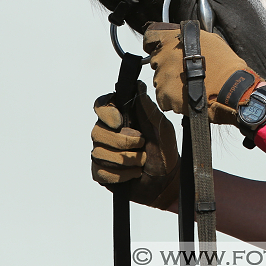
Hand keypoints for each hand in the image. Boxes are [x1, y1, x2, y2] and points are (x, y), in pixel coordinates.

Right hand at [91, 81, 179, 209]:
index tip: (119, 122)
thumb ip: (148, 107)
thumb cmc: (165, 149)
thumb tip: (139, 85)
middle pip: (98, 132)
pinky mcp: (101, 173)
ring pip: (99, 153)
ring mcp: (102, 153)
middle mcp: (107, 133)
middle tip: (141, 144)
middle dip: (123, 141)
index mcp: (121, 117)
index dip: (106, 113)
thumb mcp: (162, 126)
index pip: (101, 106)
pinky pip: (101, 172)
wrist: (166, 179)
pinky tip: (133, 174)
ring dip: (126, 159)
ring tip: (141, 162)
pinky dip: (121, 175)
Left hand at [144, 22, 263, 124]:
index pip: (150, 36)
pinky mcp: (164, 95)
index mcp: (172, 40)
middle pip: (157, 61)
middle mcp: (163, 56)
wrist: (231, 89)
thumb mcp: (209, 39)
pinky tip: (188, 96)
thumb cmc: (225, 65)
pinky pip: (164, 97)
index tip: (157, 47)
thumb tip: (184, 38)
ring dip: (171, 83)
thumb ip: (190, 38)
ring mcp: (162, 77)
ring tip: (191, 85)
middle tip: (186, 72)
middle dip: (168, 66)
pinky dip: (173, 99)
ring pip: (161, 80)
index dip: (154, 42)